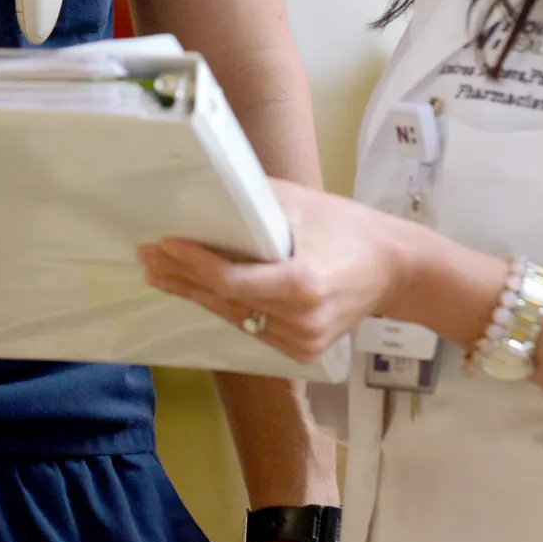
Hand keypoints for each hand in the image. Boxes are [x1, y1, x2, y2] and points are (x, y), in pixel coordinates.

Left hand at [140, 179, 404, 365]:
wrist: (395, 269)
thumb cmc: (349, 228)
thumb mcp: (304, 205)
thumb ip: (255, 202)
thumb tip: (207, 189)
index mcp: (303, 284)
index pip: (233, 279)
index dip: (194, 263)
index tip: (163, 244)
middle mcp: (301, 320)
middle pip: (226, 300)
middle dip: (183, 277)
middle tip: (147, 258)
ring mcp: (303, 342)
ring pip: (235, 316)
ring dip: (196, 294)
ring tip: (161, 274)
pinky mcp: (303, 352)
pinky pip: (253, 327)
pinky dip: (227, 307)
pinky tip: (198, 291)